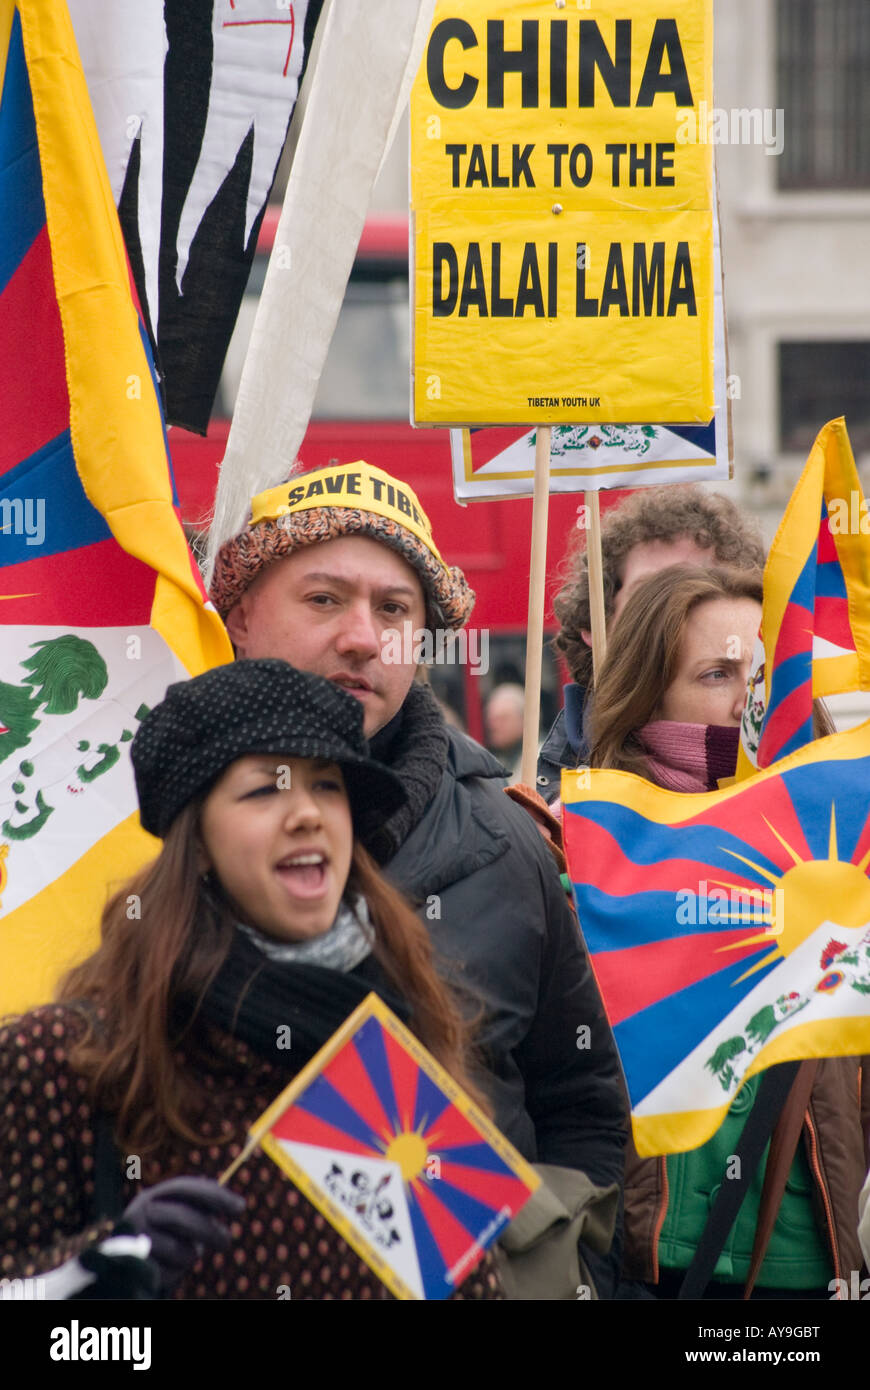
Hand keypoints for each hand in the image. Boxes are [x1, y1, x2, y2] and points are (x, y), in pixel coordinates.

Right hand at [121, 1176, 245, 1288]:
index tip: (241, 1207)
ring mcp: (133, 1239)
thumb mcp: (177, 1216)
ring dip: (191, 1255)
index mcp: (152, 1196)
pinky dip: (176, 1272)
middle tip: (227, 1241)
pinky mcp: (134, 1266)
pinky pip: (169, 1272)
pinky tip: (168, 1267)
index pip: (185, 1187)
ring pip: (179, 1249)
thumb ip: (200, 1207)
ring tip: (185, 1254)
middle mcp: (138, 1212)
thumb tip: (236, 1204)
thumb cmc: (161, 1237)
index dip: (215, 1195)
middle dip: (210, 1230)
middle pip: (182, 1217)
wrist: (123, 1264)